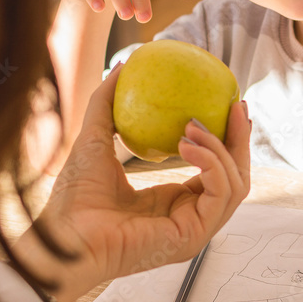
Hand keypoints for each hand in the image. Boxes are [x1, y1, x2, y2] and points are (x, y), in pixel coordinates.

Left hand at [24, 64, 250, 301]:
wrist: (62, 237)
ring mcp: (195, 230)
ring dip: (221, 148)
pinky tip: (188, 143)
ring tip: (193, 125)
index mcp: (174, 203)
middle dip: (240, 140)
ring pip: (236, 184)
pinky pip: (221, 192)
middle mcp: (191, 218)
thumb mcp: (95, 139)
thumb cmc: (72, 199)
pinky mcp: (194, 235)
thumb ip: (107, 103)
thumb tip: (123, 64)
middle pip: (236, 177)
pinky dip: (212, 163)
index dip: (226, 138)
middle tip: (235, 106)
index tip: (227, 106)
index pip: (216, 171)